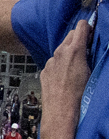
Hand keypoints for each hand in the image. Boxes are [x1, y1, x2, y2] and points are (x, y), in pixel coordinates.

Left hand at [40, 20, 92, 138]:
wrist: (61, 111)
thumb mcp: (91, 72)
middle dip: (79, 37)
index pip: (80, 27)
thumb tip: (91, 48)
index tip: (92, 30)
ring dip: (69, 50)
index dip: (88, 27)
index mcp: (74, 50)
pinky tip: (67, 74)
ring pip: (61, 48)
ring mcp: (50, 61)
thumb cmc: (80, 94)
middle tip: (88, 44)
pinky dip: (61, 62)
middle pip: (70, 35)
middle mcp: (59, 53)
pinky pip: (54, 61)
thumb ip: (90, 55)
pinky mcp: (44, 71)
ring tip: (78, 62)